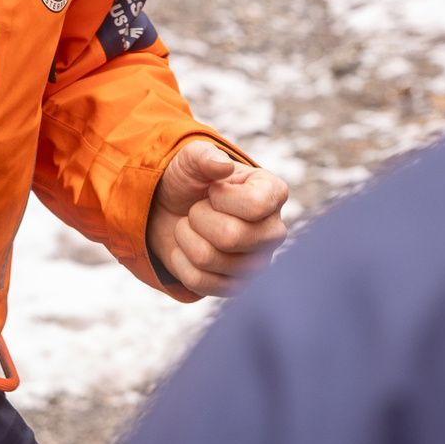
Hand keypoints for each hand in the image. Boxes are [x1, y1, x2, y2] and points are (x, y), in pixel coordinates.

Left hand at [145, 139, 289, 296]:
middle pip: (231, 237)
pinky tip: (185, 248)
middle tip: (197, 209)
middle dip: (198, 218)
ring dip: (185, 237)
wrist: (170, 210)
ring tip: (190, 226)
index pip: (255, 205)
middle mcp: (273, 231)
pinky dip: (180, 261)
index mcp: (274, 194)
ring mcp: (256, 263)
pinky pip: (198, 281)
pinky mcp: (235, 287)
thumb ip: (204, 156)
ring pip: (208, 258)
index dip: (221, 197)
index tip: (213, 190)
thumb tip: (222, 165)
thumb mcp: (191, 159)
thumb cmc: (190, 180)